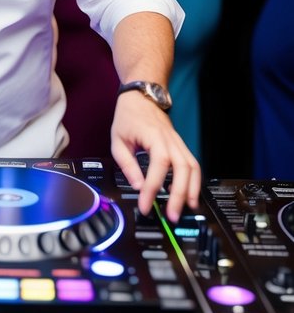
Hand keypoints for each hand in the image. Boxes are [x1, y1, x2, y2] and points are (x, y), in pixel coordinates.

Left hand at [111, 92, 200, 221]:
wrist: (141, 96)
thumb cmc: (128, 116)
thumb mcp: (118, 139)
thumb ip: (127, 164)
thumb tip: (137, 186)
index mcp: (154, 137)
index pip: (158, 165)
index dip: (153, 188)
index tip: (145, 205)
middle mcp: (171, 140)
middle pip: (183, 169)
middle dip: (179, 195)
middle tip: (171, 215)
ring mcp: (179, 142)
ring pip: (193, 167)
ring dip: (192, 190)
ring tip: (186, 209)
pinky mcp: (181, 146)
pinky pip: (193, 164)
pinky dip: (194, 182)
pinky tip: (190, 195)